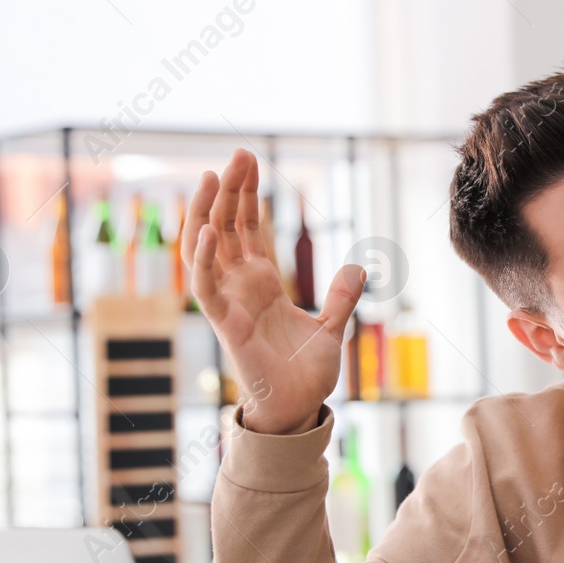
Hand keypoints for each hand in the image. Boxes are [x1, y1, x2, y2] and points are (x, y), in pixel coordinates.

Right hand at [182, 149, 363, 434]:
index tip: (250, 161)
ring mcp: (229, 302)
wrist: (299, 409)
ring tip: (214, 175)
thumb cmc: (306, 375)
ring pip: (206, 247)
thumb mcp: (332, 328)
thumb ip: (342, 298)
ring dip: (207, 212)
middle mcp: (240, 287)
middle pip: (226, 226)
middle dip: (230, 190)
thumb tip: (360, 267)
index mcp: (262, 284)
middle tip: (239, 153)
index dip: (247, 195)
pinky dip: (203, 260)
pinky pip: (206, 286)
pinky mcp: (226, 323)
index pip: (248, 228)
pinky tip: (208, 231)